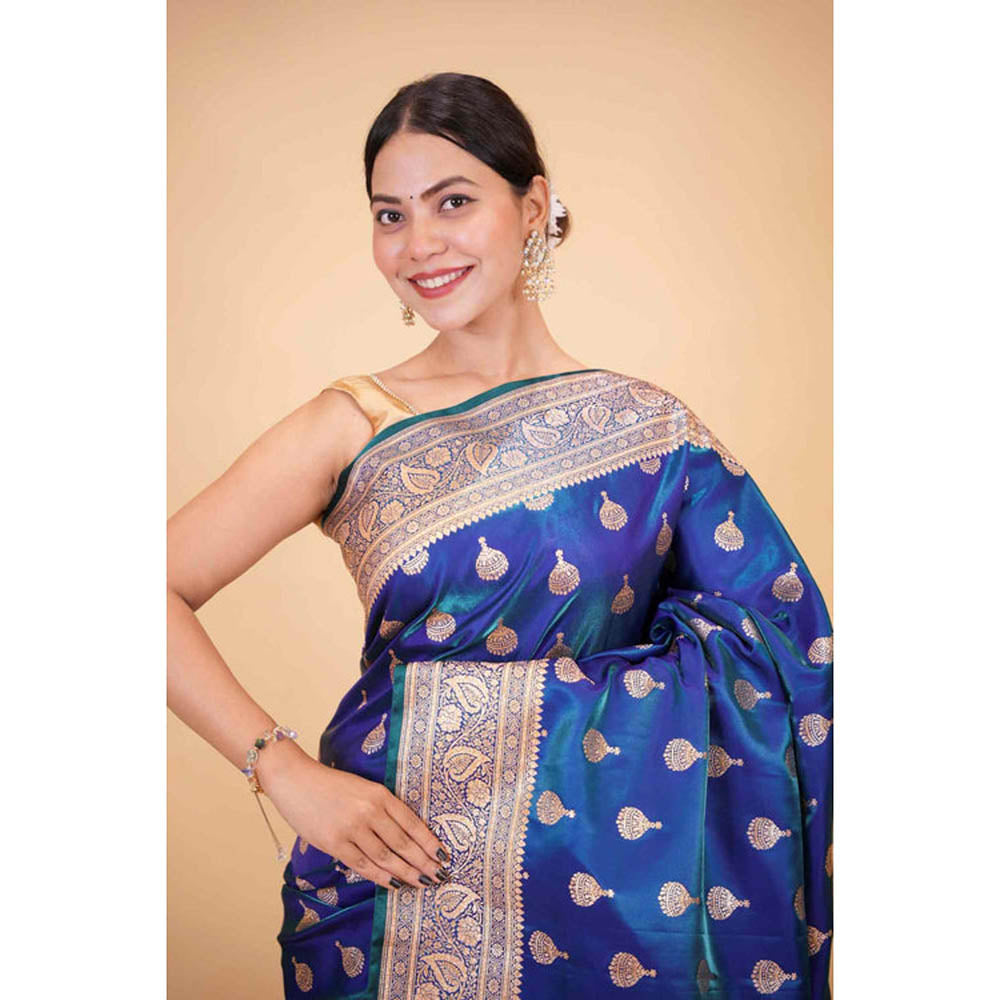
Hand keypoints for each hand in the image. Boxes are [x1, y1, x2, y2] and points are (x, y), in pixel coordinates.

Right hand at [263, 756, 451, 890]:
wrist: (294, 778)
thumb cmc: (330, 783)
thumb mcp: (362, 788)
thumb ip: (381, 808)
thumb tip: (404, 837)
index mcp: (379, 793)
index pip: (411, 822)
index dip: (429, 842)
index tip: (444, 855)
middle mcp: (369, 811)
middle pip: (403, 843)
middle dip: (424, 862)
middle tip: (440, 876)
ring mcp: (351, 828)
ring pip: (386, 857)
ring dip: (406, 873)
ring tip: (422, 883)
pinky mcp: (333, 843)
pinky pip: (362, 865)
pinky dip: (380, 877)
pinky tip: (394, 884)